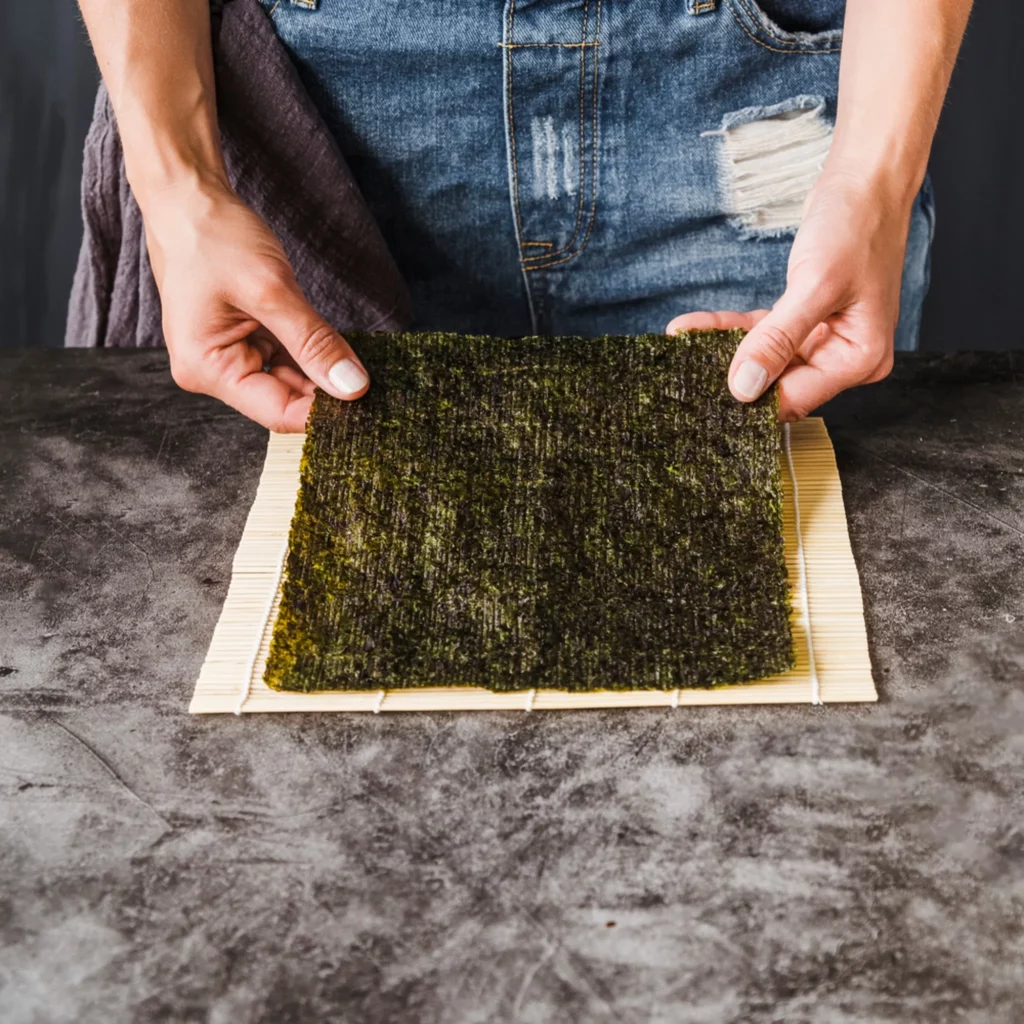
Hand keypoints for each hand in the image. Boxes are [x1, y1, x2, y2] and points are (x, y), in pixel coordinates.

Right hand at [141, 177, 368, 431]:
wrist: (188, 199)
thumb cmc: (214, 237)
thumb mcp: (271, 290)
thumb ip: (314, 343)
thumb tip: (353, 387)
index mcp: (207, 369)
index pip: (278, 412)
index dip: (325, 412)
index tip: (368, 403)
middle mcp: (212, 372)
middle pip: (284, 399)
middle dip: (326, 390)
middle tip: (373, 382)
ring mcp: (226, 358)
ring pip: (288, 380)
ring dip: (319, 369)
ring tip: (355, 360)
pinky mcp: (241, 342)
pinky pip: (283, 359)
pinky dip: (308, 353)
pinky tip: (333, 347)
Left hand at [667, 169, 913, 420]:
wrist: (866, 181)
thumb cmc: (857, 225)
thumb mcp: (816, 285)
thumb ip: (778, 340)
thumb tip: (744, 387)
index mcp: (860, 358)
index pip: (796, 396)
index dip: (752, 396)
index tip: (707, 391)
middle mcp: (845, 356)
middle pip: (779, 381)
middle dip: (732, 373)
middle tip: (686, 370)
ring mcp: (825, 339)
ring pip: (765, 357)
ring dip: (724, 348)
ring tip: (681, 340)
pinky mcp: (805, 321)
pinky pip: (763, 334)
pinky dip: (732, 328)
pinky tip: (695, 326)